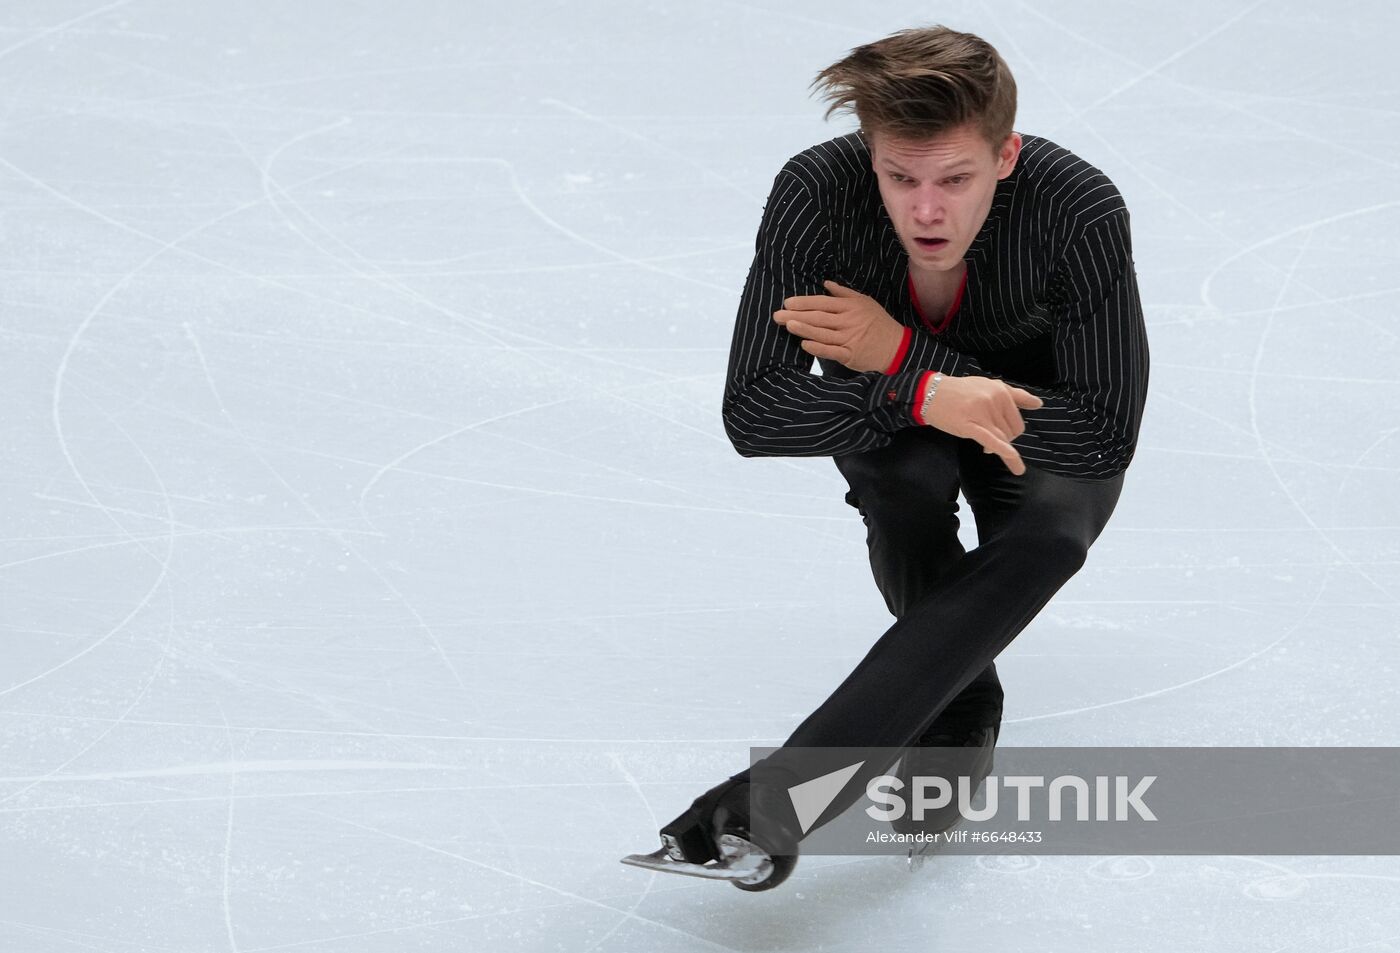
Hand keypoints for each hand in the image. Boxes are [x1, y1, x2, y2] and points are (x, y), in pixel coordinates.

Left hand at [773, 280, 905, 371]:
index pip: (822, 303)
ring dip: (803, 329)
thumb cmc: (879, 323)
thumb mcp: (865, 302)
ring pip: (822, 333)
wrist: (897, 347)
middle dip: (796, 315)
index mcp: (851, 307)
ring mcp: (849, 339)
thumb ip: (844, 293)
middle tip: (777, 315)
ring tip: (787, 325)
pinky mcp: (850, 356)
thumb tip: (826, 284)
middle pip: (818, 318)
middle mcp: (848, 322)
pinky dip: (817, 347)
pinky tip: (804, 344)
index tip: (788, 302)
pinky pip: (831, 351)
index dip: (804, 303)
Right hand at [923, 375, 1043, 475]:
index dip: (1010, 431)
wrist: (931, 394)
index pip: (1017, 420)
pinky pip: (992, 441)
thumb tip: (1039, 404)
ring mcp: (982, 413)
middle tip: (987, 439)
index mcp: (1001, 391)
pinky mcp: (970, 426)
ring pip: (1002, 438)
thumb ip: (1016, 395)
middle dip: (1003, 439)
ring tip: (985, 449)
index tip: (1000, 433)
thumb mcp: (989, 386)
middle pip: (1011, 432)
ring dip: (997, 448)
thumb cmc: (960, 391)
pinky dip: (1005, 452)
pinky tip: (1015, 462)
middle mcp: (994, 400)